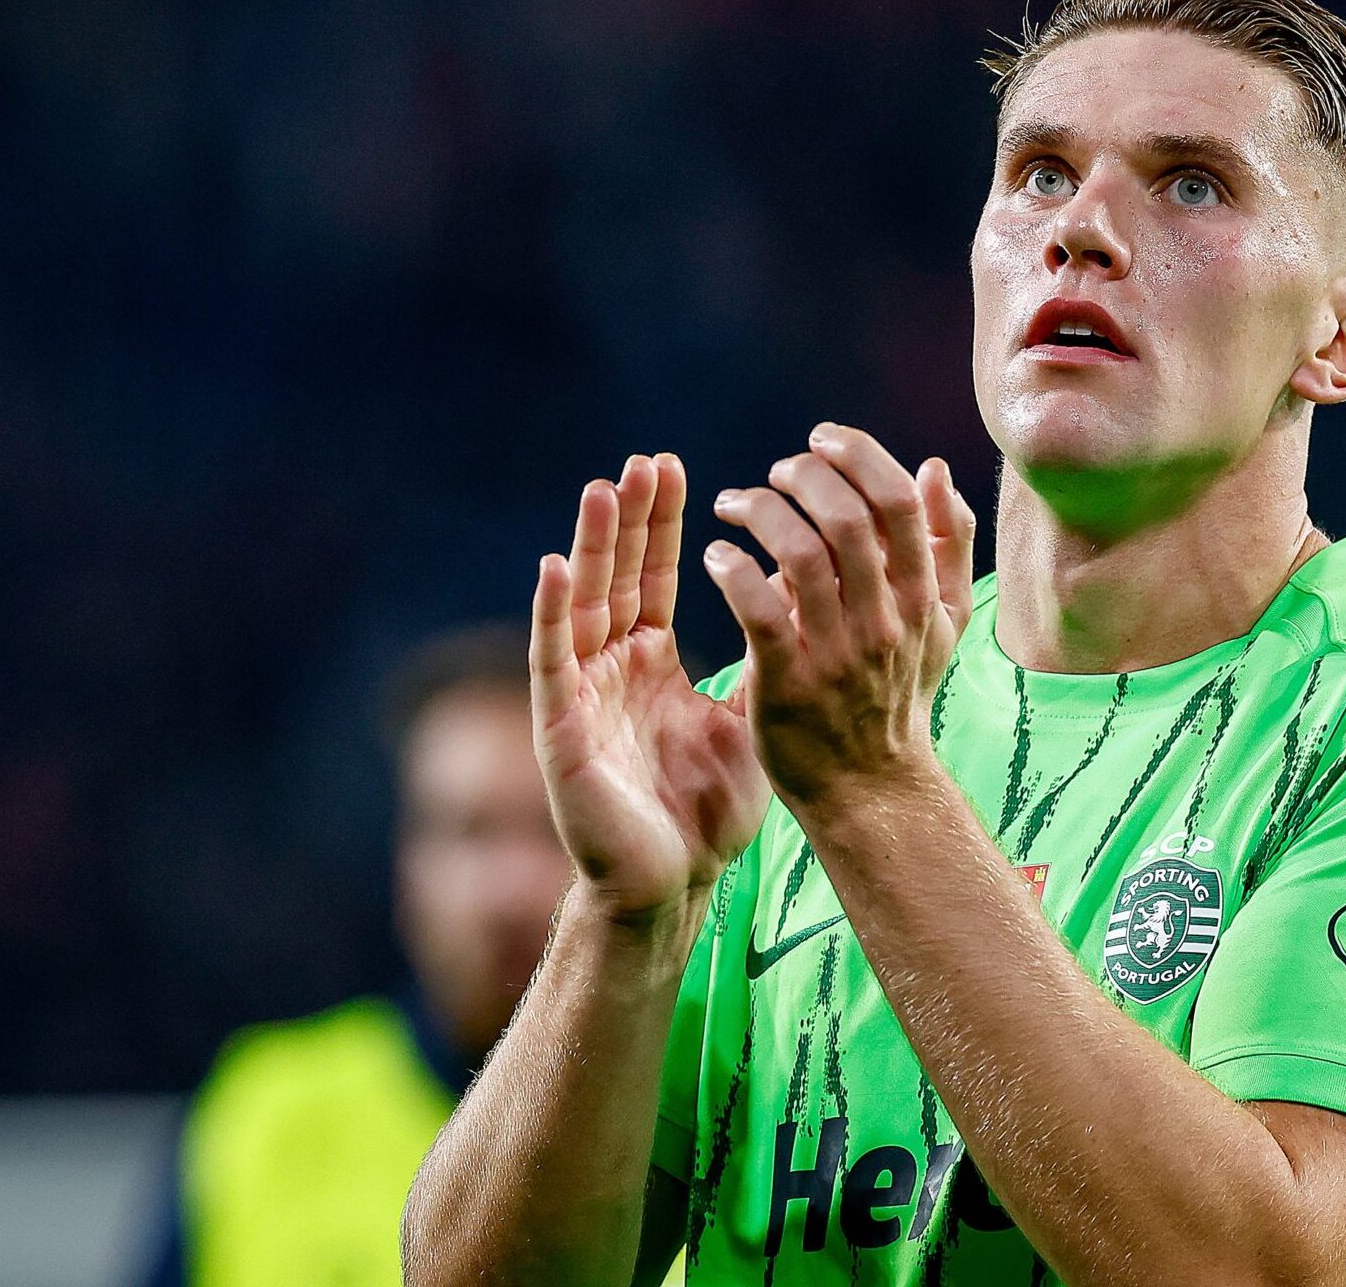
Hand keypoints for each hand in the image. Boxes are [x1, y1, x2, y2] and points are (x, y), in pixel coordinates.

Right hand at [530, 453, 771, 923]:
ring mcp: (581, 696)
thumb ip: (759, 662)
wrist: (671, 885)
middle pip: (616, 577)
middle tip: (645, 460)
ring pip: (582, 605)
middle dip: (631, 519)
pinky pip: (553, 663)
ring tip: (604, 488)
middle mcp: (610, 669)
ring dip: (592, 546)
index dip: (662, 525)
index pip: (653, 578)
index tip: (676, 469)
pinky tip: (555, 567)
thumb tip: (794, 603)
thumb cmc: (704, 812)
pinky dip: (550, 614)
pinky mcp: (561, 730)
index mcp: (650, 664)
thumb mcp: (744, 721)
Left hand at [702, 423, 977, 816]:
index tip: (821, 440)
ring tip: (736, 505)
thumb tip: (937, 467)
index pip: (898, 501)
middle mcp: (885, 620)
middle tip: (776, 473)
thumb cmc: (899, 693)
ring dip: (761, 513)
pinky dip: (734, 569)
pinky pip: (759, 610)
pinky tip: (718, 556)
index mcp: (923, 596)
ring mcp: (838, 652)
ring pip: (801, 555)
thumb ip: (949, 543)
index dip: (857, 454)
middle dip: (804, 477)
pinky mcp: (789, 682)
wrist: (870, 787)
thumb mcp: (944, 621)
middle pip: (848, 519)